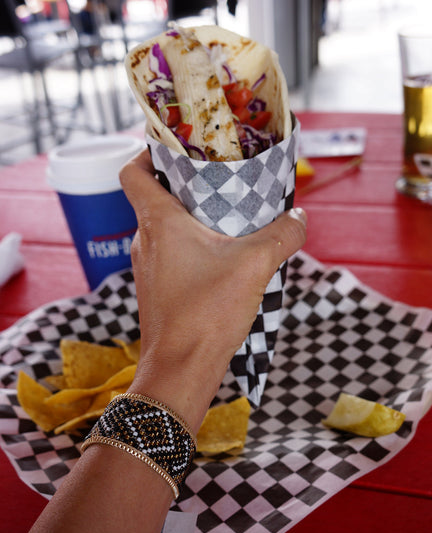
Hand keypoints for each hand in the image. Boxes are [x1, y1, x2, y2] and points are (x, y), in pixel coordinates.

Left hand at [120, 150, 306, 431]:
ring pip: (167, 229)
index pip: (132, 172)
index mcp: (158, 223)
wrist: (180, 371)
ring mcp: (148, 268)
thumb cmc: (207, 314)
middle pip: (156, 197)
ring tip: (230, 218)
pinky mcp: (157, 290)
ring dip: (194, 219)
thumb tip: (300, 217)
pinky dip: (194, 248)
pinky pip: (173, 255)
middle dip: (186, 184)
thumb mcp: (255, 265)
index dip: (147, 152)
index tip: (175, 147)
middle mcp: (145, 241)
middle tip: (220, 178)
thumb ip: (284, 234)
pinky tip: (224, 258)